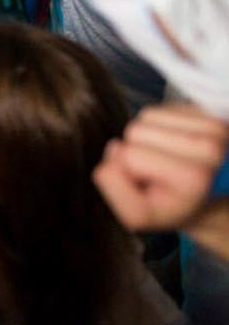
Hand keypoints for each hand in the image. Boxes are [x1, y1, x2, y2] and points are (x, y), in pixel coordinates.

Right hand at [93, 103, 228, 232]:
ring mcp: (211, 128)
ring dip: (145, 137)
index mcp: (194, 176)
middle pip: (135, 131)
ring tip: (162, 158)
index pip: (129, 155)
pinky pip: (157, 111)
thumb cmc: (166, 206)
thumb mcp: (136, 213)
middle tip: (154, 171)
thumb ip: (113, 187)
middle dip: (135, 150)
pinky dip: (156, 126)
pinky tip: (168, 144)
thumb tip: (115, 147)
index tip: (148, 186)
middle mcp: (209, 148)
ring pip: (145, 117)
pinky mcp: (205, 114)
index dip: (127, 171)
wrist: (197, 198)